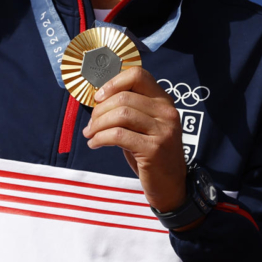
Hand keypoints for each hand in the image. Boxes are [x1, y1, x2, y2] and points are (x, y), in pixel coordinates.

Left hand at [82, 67, 187, 213]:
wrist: (170, 186)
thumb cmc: (150, 154)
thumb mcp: (145, 126)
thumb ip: (129, 109)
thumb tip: (98, 99)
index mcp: (164, 101)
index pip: (138, 75)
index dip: (113, 83)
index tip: (98, 98)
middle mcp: (167, 112)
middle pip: (124, 97)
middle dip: (100, 110)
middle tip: (90, 125)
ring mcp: (163, 130)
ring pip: (121, 115)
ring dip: (98, 125)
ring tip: (91, 134)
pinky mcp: (154, 149)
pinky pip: (118, 135)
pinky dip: (100, 138)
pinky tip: (95, 143)